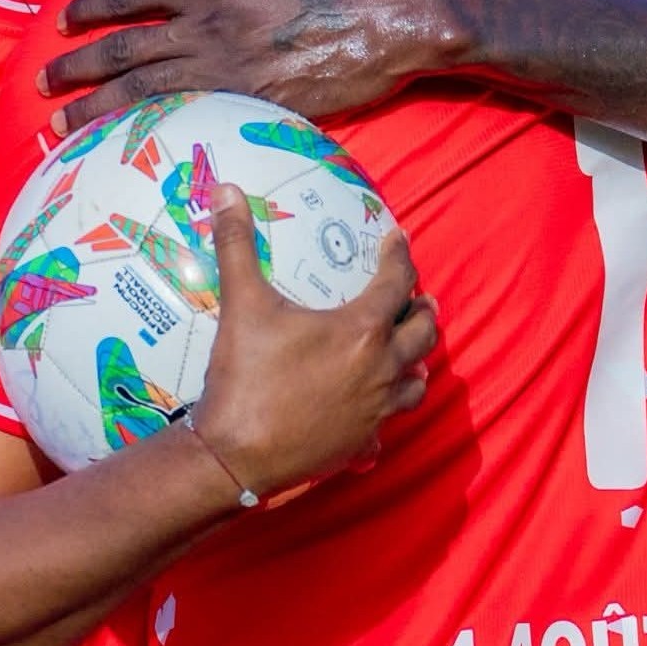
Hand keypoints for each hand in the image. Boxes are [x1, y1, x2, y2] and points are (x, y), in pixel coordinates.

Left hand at [42, 0, 457, 134]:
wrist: (386, 18)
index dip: (93, 10)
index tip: (64, 24)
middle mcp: (208, 28)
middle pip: (126, 50)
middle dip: (77, 68)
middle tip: (42, 85)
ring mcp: (228, 71)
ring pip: (145, 91)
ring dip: (97, 110)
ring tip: (63, 126)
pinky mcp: (252, 107)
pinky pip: (189, 122)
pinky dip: (151, 135)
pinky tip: (125, 148)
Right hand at [192, 185, 435, 496]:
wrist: (234, 455)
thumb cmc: (245, 376)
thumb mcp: (242, 304)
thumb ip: (237, 244)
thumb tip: (225, 190)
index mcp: (361, 331)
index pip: (396, 283)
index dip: (400, 256)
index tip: (397, 239)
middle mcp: (381, 369)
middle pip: (422, 334)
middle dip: (421, 310)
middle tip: (416, 297)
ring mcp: (375, 411)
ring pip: (415, 383)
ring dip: (415, 362)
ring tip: (409, 353)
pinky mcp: (361, 443)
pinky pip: (385, 428)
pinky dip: (386, 415)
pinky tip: (376, 415)